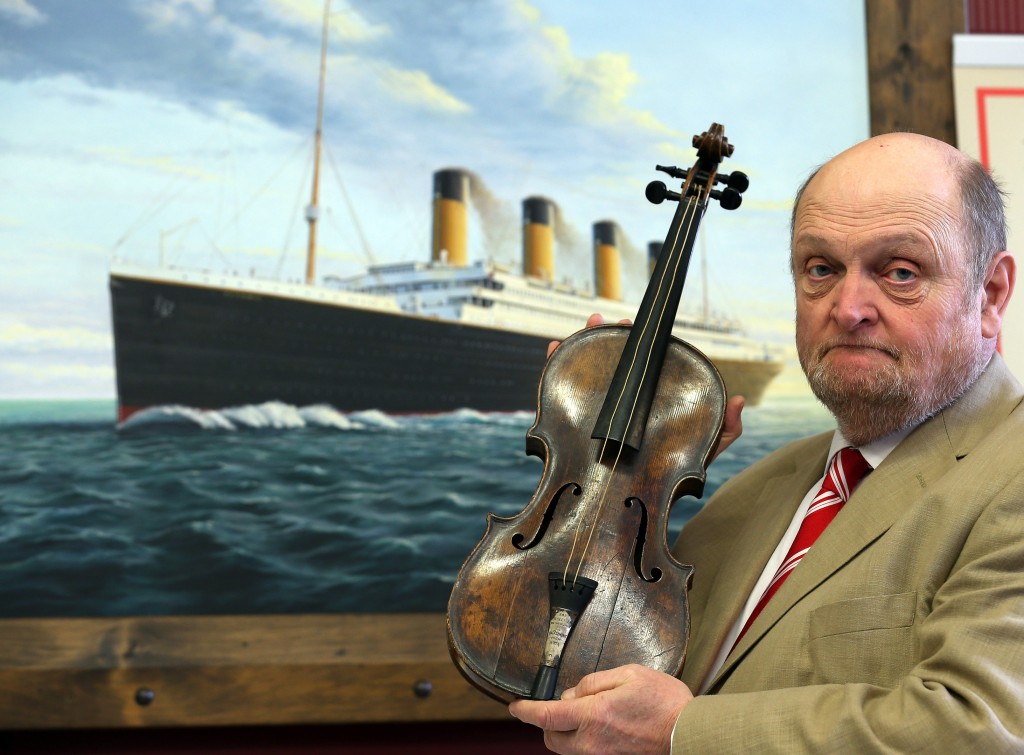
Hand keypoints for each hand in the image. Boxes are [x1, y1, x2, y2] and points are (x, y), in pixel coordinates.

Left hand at [508, 664, 693, 754]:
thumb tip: (573, 693)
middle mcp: (593, 742)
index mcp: (594, 715)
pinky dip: (583, 741)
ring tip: (582, 715)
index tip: (515, 707)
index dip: (525, 711)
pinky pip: (586, 754)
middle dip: (546, 724)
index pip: (546, 716)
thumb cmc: (664, 702)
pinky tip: (599, 727)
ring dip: (564, 734)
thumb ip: (594, 682)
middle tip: (556, 707)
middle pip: (551, 739)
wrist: (689, 734)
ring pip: (567, 750)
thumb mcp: (628, 674)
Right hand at [546, 315, 746, 461]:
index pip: (642, 364)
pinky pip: (558, 391)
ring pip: (585, 368)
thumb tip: (738, 399)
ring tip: (589, 323)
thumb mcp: (704, 451)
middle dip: (609, 334)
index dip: (639, 343)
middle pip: (612, 360)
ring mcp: (594, 409)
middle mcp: (620, 400)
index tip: (640, 328)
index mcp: (648, 399)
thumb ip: (724, 430)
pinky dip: (553, 365)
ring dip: (583, 341)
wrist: (633, 509)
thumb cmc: (671, 476)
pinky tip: (554, 348)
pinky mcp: (570, 422)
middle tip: (611, 321)